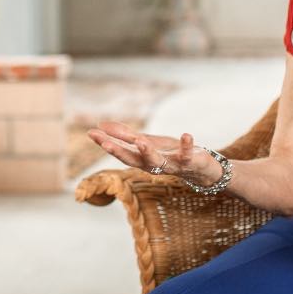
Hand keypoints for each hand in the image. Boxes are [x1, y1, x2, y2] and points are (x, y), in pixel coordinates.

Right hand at [87, 121, 207, 183]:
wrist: (200, 170)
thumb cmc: (170, 155)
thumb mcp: (147, 142)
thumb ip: (126, 135)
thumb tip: (101, 124)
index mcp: (141, 159)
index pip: (121, 150)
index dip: (106, 142)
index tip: (91, 133)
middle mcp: (153, 165)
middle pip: (133, 159)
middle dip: (119, 151)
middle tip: (105, 143)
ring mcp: (171, 164)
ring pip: (156, 161)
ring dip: (148, 152)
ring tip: (140, 140)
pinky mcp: (189, 161)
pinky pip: (187, 155)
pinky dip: (187, 145)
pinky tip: (186, 134)